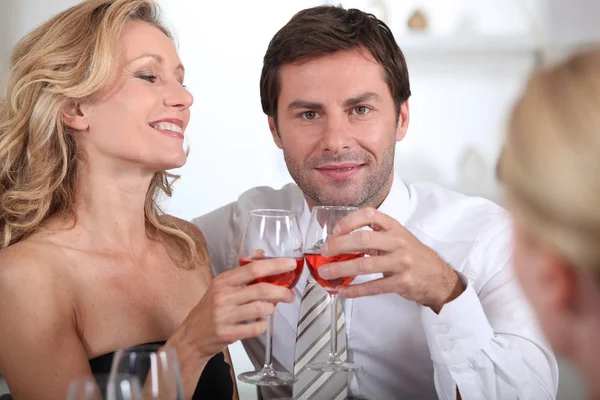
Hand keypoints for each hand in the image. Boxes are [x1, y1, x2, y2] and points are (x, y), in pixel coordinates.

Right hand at [173, 258, 296, 357]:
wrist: (191, 337)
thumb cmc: (208, 310)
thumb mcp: (221, 286)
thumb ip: (242, 270)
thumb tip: (261, 254)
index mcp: (223, 281)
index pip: (253, 268)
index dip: (275, 265)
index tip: (290, 264)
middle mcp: (223, 296)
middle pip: (262, 289)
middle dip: (281, 291)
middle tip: (290, 294)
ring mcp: (224, 315)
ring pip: (261, 309)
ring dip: (271, 309)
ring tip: (269, 309)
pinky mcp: (228, 333)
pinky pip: (256, 328)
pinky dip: (262, 324)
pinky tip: (258, 322)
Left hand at [318, 207, 464, 312]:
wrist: (438, 277)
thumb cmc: (413, 256)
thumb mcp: (396, 238)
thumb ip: (373, 237)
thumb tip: (339, 242)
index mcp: (394, 227)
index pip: (369, 215)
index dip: (348, 221)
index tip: (335, 231)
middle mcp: (398, 242)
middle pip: (362, 239)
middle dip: (338, 246)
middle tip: (324, 252)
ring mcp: (401, 262)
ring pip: (365, 265)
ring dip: (341, 269)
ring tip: (326, 272)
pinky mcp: (402, 282)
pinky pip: (373, 286)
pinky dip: (355, 290)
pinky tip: (343, 291)